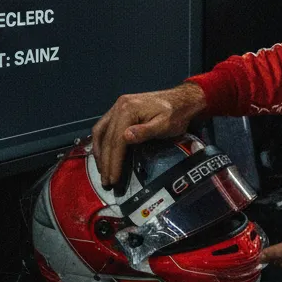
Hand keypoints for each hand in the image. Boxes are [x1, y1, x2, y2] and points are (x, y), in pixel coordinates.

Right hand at [90, 82, 206, 188]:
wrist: (182, 100)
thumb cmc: (176, 114)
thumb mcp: (165, 124)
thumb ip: (146, 131)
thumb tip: (125, 137)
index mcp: (128, 109)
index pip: (116, 141)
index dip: (114, 162)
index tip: (113, 179)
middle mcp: (119, 106)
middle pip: (107, 139)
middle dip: (106, 162)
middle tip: (106, 181)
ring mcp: (117, 107)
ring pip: (101, 133)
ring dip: (100, 154)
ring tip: (102, 171)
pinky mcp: (119, 110)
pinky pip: (103, 127)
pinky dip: (101, 142)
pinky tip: (102, 154)